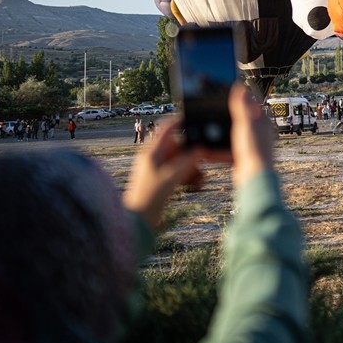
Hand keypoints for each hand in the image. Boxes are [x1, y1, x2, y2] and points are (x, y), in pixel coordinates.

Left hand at [123, 116, 200, 230]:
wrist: (137, 222)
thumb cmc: (148, 197)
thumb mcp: (172, 177)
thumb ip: (188, 161)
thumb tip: (202, 149)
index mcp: (152, 152)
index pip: (167, 128)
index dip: (180, 122)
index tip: (196, 120)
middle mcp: (154, 158)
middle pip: (178, 147)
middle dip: (192, 154)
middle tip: (205, 161)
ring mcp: (158, 170)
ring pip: (181, 161)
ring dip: (193, 168)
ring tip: (201, 179)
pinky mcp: (161, 181)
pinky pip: (179, 173)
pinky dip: (188, 177)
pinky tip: (196, 185)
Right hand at [188, 84, 275, 189]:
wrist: (253, 177)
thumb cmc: (253, 150)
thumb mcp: (245, 124)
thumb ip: (242, 106)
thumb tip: (240, 87)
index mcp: (262, 120)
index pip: (251, 101)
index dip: (239, 93)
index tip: (228, 86)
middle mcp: (259, 131)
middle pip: (240, 117)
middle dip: (227, 113)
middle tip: (213, 106)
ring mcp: (251, 143)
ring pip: (233, 133)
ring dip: (221, 132)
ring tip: (208, 128)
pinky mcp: (244, 155)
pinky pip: (228, 148)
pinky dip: (218, 149)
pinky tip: (206, 150)